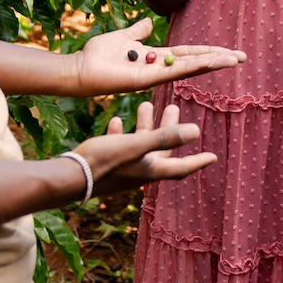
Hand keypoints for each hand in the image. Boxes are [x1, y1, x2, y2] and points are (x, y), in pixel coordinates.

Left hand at [76, 17, 244, 96]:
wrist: (81, 68)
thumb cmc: (98, 55)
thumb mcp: (123, 37)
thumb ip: (137, 32)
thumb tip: (148, 24)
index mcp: (155, 58)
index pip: (188, 54)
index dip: (207, 51)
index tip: (228, 50)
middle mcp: (159, 68)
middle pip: (195, 62)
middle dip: (218, 59)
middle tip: (242, 57)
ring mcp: (156, 75)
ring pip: (190, 68)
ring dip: (213, 63)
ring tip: (234, 60)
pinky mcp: (149, 79)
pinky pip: (176, 71)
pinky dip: (194, 66)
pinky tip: (211, 62)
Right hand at [76, 101, 214, 192]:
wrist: (69, 177)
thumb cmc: (104, 161)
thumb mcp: (136, 145)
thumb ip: (164, 137)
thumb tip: (196, 131)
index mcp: (151, 170)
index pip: (182, 167)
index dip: (198, 161)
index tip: (213, 157)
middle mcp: (140, 172)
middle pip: (162, 149)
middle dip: (170, 130)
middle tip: (174, 107)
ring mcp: (123, 169)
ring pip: (140, 145)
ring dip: (145, 125)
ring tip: (145, 105)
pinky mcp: (107, 165)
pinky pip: (120, 147)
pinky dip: (123, 133)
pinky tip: (117, 121)